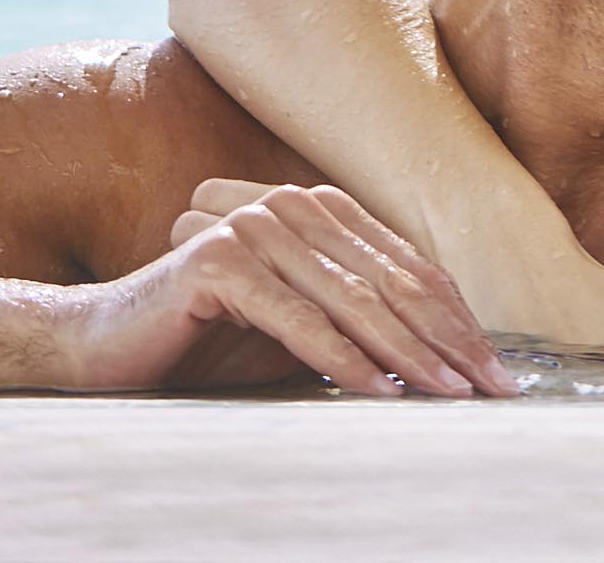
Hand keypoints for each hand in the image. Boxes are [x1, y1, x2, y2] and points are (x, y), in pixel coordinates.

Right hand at [63, 181, 516, 396]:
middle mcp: (296, 207)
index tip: (497, 371)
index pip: (409, 268)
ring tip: (449, 395)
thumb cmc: (208, 342)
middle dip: (448, 339)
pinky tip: (378, 392)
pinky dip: (344, 359)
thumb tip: (439, 367)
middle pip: (393, 281)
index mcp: (321, 211)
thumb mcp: (298, 333)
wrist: (106, 345)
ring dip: (408, 355)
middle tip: (492, 388)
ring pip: (354, 301)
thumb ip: (356, 328)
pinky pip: (299, 321)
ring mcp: (258, 228)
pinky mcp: (221, 261)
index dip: (457, 320)